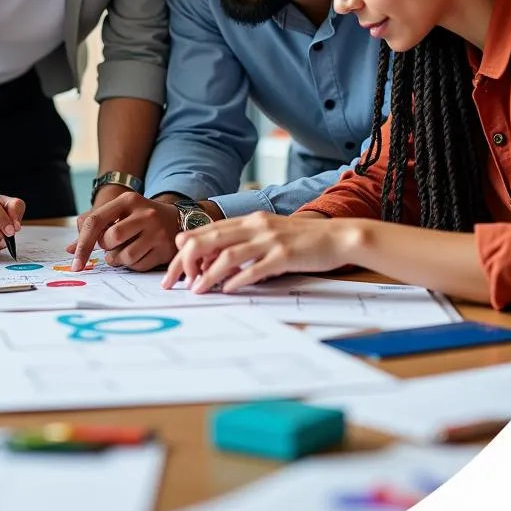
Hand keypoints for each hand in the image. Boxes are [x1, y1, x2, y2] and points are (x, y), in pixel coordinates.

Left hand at [68, 192, 180, 271]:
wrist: (176, 219)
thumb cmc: (139, 217)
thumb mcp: (119, 212)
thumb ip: (93, 227)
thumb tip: (70, 249)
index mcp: (128, 200)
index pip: (96, 221)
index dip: (83, 244)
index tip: (76, 263)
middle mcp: (144, 213)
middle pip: (111, 238)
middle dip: (106, 248)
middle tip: (111, 246)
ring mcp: (157, 232)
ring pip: (125, 256)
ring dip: (118, 260)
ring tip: (123, 252)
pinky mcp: (165, 249)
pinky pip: (139, 266)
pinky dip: (132, 265)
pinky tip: (138, 255)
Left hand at [163, 212, 350, 293]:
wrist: (338, 236)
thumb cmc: (303, 240)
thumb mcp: (269, 234)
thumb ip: (245, 243)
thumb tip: (217, 262)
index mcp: (249, 220)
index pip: (207, 231)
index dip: (185, 250)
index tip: (174, 269)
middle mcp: (255, 226)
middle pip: (210, 239)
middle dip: (185, 261)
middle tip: (172, 282)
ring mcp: (270, 240)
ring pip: (228, 254)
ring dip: (207, 273)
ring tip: (195, 289)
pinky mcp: (285, 255)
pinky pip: (255, 268)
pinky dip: (237, 279)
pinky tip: (226, 290)